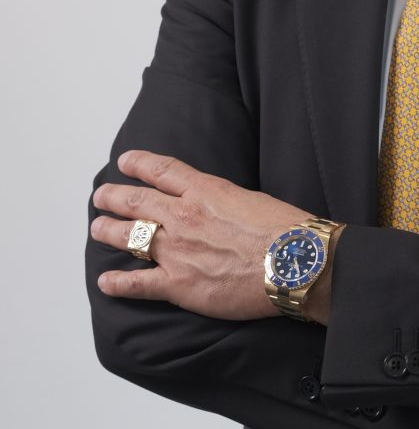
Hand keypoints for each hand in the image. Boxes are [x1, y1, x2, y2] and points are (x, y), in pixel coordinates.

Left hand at [90, 150, 312, 320]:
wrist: (293, 262)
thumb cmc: (283, 229)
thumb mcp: (251, 198)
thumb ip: (224, 200)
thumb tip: (214, 205)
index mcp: (206, 191)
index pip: (162, 171)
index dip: (140, 164)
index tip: (125, 161)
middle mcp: (184, 216)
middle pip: (137, 202)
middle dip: (114, 197)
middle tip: (101, 196)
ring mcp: (177, 251)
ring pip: (129, 237)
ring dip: (109, 231)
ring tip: (97, 228)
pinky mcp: (178, 285)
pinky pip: (138, 283)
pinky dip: (118, 282)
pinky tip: (105, 281)